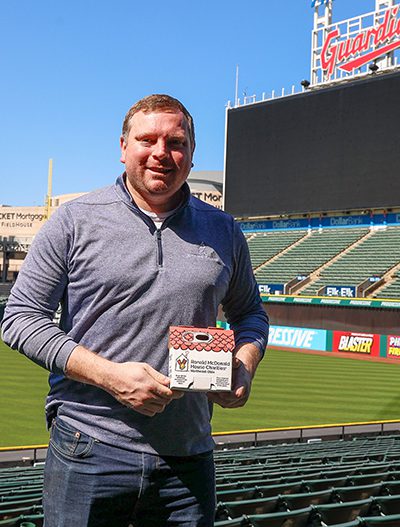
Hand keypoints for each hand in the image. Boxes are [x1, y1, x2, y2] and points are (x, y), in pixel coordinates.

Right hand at [65, 346, 182, 416]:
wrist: (112, 378)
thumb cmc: (128, 370)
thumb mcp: (145, 368)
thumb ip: (158, 376)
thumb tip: (169, 382)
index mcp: (150, 385)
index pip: (169, 394)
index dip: (176, 393)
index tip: (180, 392)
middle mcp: (146, 396)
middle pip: (165, 401)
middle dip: (169, 397)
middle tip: (168, 391)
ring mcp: (141, 403)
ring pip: (159, 409)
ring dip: (162, 403)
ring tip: (159, 396)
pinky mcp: (135, 407)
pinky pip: (150, 413)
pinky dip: (154, 409)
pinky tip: (152, 401)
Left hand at [207, 343, 260, 408]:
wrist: (243, 376)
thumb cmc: (239, 369)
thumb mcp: (237, 363)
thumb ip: (235, 362)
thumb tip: (234, 360)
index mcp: (244, 384)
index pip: (240, 391)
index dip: (233, 394)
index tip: (223, 393)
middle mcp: (243, 395)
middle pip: (229, 399)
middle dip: (218, 397)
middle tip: (209, 392)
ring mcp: (239, 401)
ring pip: (226, 403)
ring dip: (216, 399)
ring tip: (207, 393)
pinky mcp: (234, 404)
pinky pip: (224, 404)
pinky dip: (217, 400)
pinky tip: (210, 395)